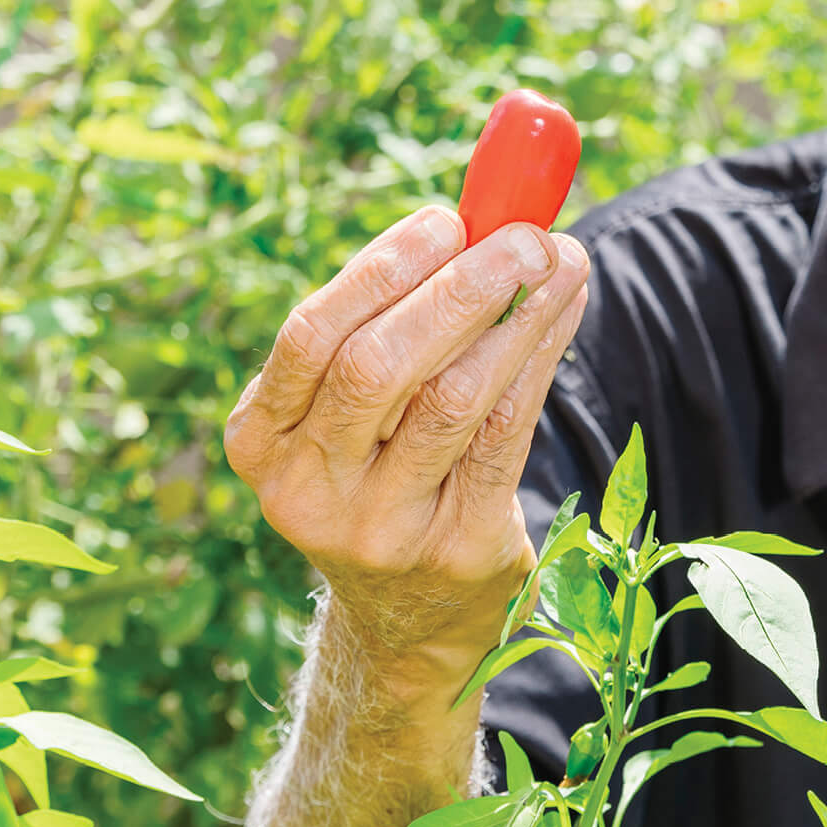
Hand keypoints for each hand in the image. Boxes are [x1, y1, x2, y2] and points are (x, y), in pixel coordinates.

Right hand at [225, 206, 590, 695]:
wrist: (409, 615)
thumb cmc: (385, 467)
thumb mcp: (353, 411)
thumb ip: (392, 319)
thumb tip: (484, 211)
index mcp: (262, 441)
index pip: (310, 339)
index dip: (381, 271)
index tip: (446, 218)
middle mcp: (307, 491)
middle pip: (379, 369)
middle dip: (460, 289)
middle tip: (525, 235)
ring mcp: (380, 530)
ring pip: (454, 402)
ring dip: (519, 317)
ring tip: (563, 260)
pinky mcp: (455, 550)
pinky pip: (507, 436)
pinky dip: (541, 358)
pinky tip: (565, 311)